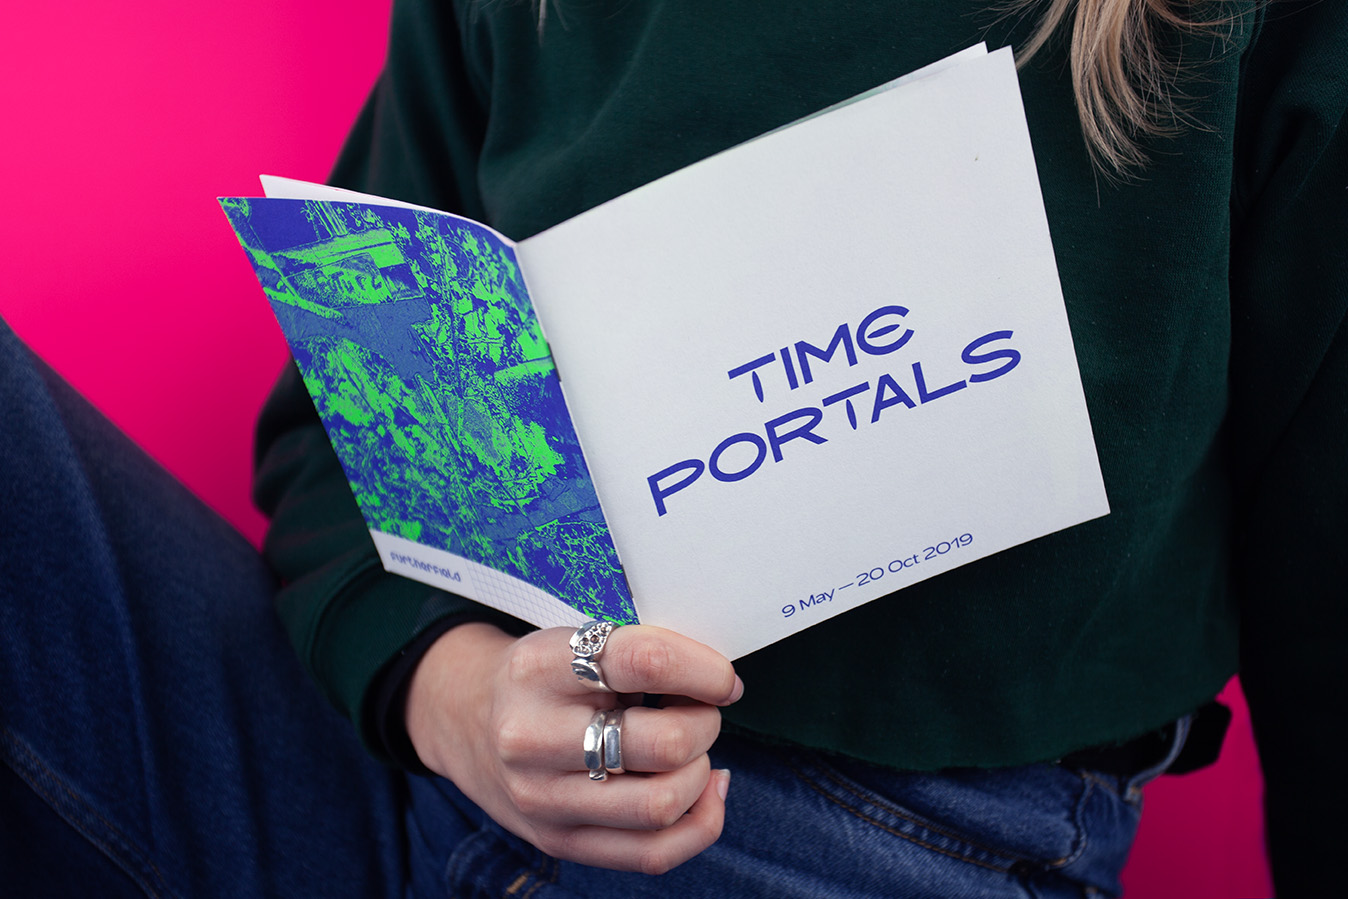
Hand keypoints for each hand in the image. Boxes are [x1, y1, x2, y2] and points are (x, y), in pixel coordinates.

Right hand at [405, 621, 741, 873]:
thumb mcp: (574, 642)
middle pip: (662, 744)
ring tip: (691, 750)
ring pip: (661, 806)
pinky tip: (705, 788)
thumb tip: (720, 684)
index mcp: (538, 667)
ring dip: (700, 773)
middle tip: (701, 710)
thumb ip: (639, 653)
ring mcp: (543, 799)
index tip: (722, 678)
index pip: (643, 661)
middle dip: (705, 724)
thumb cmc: (544, 677)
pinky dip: (700, 823)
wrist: (469, 720)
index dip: (703, 670)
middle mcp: (532, 737)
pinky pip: (653, 854)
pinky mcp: (559, 842)